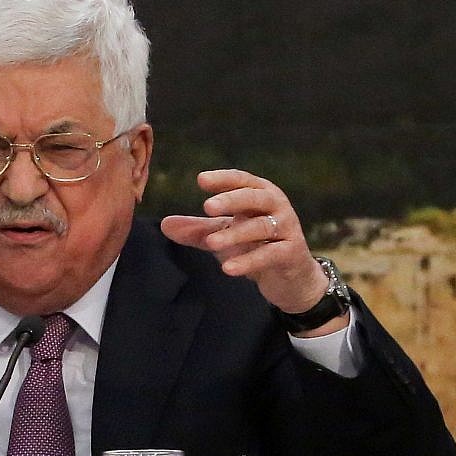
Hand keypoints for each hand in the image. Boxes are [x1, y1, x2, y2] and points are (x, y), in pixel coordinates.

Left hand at [160, 169, 337, 326]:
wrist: (290, 277)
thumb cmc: (255, 246)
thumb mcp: (225, 235)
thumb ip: (198, 229)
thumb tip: (164, 224)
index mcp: (259, 194)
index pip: (241, 180)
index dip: (223, 179)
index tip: (201, 180)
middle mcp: (276, 206)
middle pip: (253, 197)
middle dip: (231, 200)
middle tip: (207, 207)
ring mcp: (286, 228)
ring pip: (260, 227)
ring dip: (234, 235)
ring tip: (210, 243)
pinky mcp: (291, 253)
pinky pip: (270, 254)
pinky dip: (248, 261)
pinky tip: (227, 268)